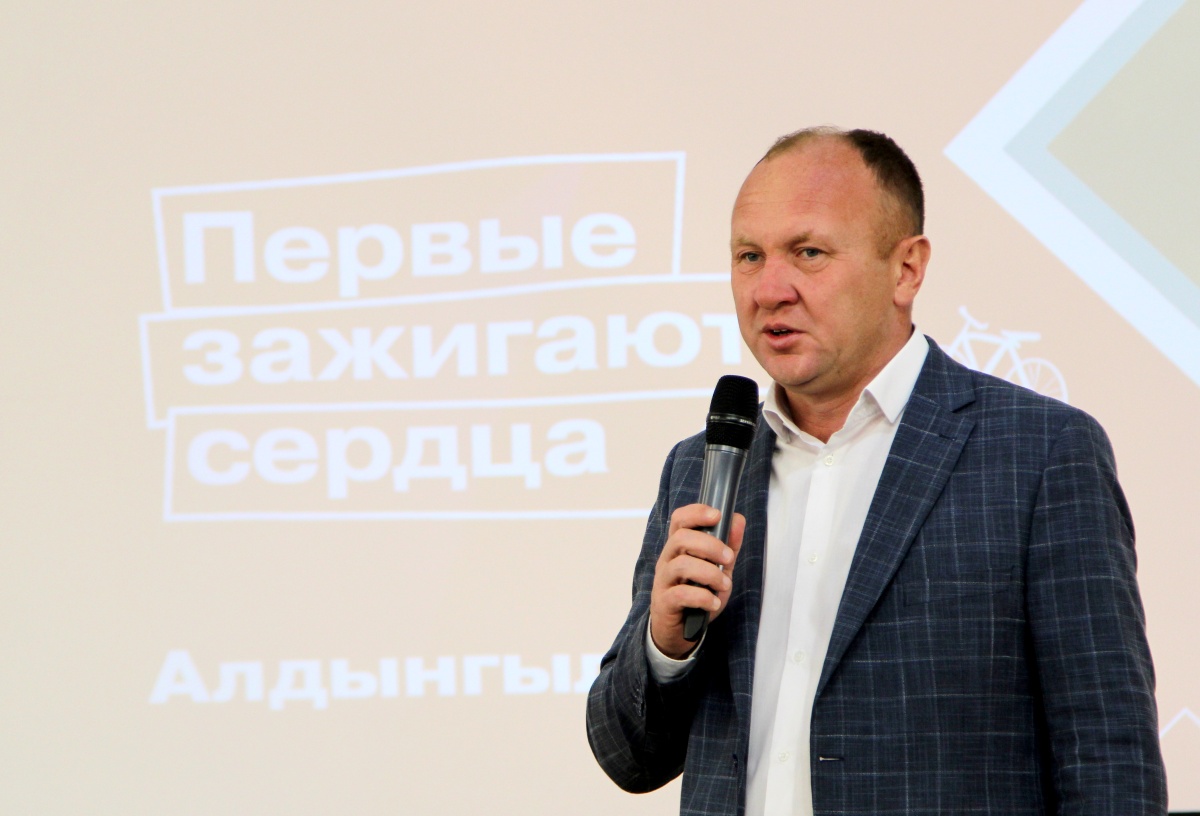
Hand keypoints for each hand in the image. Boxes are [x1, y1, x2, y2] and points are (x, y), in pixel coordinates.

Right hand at [648, 504, 744, 659]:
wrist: (680, 632)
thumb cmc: (697, 596)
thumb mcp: (718, 569)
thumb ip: (728, 546)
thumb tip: (738, 519)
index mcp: (678, 548)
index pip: (679, 520)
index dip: (696, 513)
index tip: (718, 515)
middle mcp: (667, 560)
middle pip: (681, 538)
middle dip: (710, 545)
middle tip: (729, 558)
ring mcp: (663, 581)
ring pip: (681, 565)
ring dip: (710, 573)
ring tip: (724, 585)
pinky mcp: (664, 602)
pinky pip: (681, 594)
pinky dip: (703, 597)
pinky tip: (714, 603)